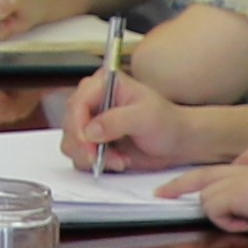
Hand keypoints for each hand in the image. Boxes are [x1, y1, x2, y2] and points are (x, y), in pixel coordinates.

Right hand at [69, 69, 217, 174]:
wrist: (178, 143)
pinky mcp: (94, 141)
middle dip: (85, 145)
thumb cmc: (168, 123)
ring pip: (71, 142)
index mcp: (105, 84)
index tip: (88, 143)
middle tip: (102, 158)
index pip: (78, 103)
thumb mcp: (145, 117)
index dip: (78, 125)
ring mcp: (92, 122)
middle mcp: (94, 100)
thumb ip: (116, 121)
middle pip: (69, 124)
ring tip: (118, 160)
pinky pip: (80, 155)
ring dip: (91, 157)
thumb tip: (90, 131)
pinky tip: (118, 161)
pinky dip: (96, 163)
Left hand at [177, 149, 247, 241]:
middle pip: (202, 174)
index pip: (224, 167)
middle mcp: (245, 165)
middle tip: (162, 193)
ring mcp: (237, 176)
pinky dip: (230, 224)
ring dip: (225, 219)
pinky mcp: (233, 191)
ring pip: (207, 199)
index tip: (190, 186)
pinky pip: (214, 211)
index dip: (205, 179)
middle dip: (179, 186)